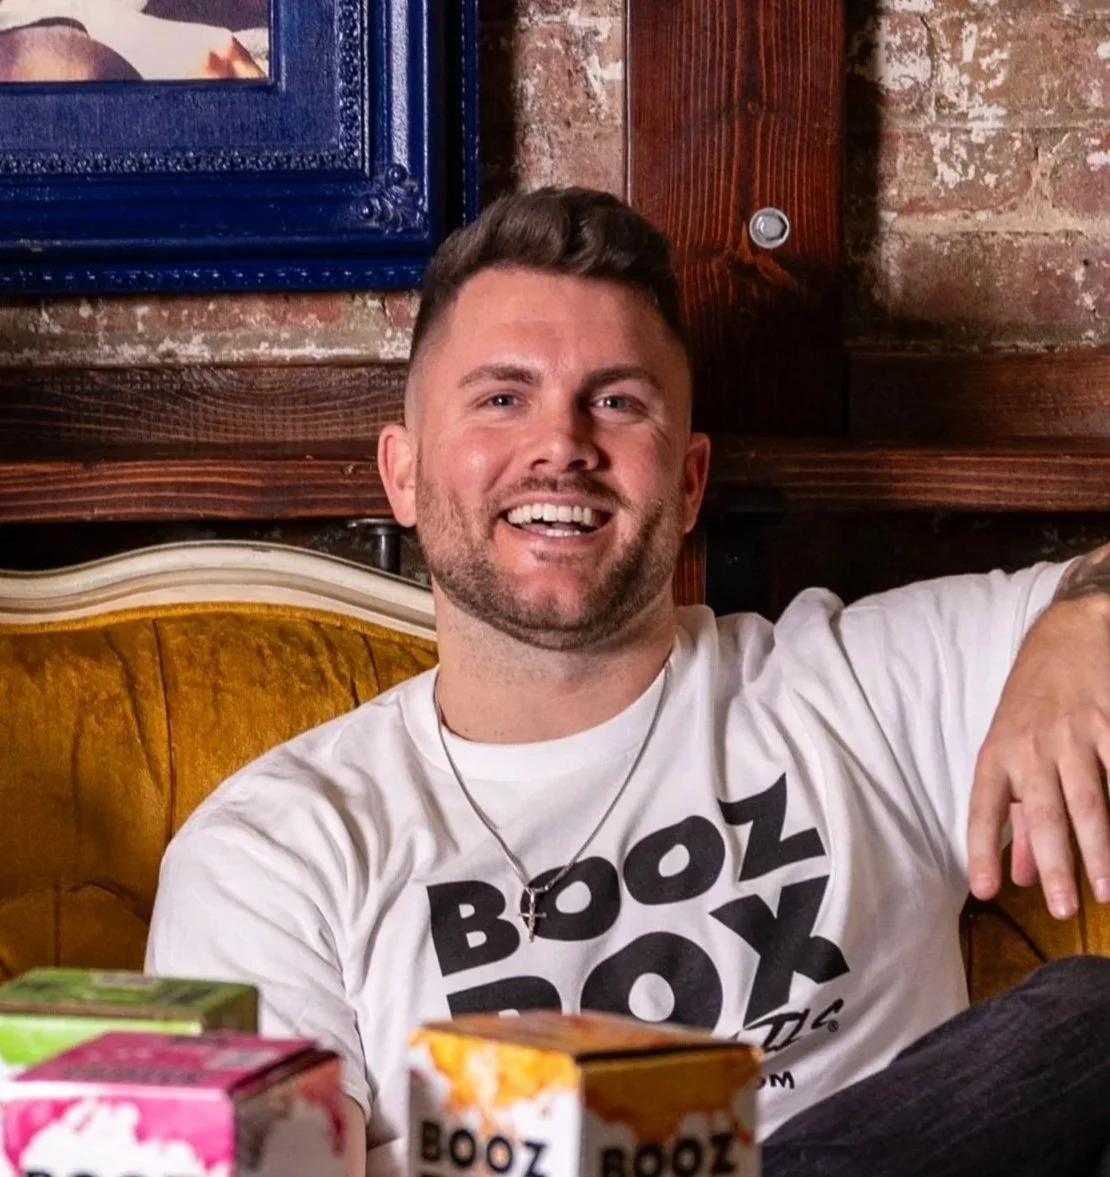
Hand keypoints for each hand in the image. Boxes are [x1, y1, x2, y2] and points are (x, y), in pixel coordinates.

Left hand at [968, 593, 1109, 919]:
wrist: (1070, 632)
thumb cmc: (1035, 700)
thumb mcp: (1010, 747)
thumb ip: (1015, 814)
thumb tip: (1018, 874)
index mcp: (998, 752)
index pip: (984, 808)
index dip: (982, 849)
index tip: (984, 890)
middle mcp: (1032, 745)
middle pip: (1043, 814)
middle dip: (1055, 866)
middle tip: (1063, 910)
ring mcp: (1076, 734)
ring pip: (1090, 802)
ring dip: (1100, 853)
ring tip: (1106, 893)